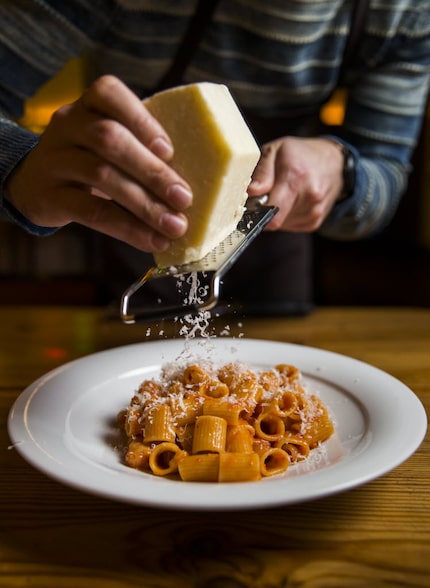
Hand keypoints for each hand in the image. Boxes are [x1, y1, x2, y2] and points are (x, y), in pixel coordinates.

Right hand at [5, 75, 192, 251]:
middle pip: (110, 140)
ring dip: (145, 205)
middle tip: (184, 199)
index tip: (169, 151)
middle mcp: (67, 125)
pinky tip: (150, 240)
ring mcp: (55, 159)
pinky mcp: (51, 196)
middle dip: (152, 171)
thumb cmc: (88, 160)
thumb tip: (191, 181)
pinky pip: (91, 212)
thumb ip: (139, 148)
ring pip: (102, 176)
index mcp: (87, 104)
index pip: (110, 94)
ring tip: (173, 225)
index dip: (142, 121)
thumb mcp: (106, 143)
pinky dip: (126, 228)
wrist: (34, 184)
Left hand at [248, 136, 344, 231]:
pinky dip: (286, 216)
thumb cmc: (299, 153)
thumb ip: (261, 171)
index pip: (271, 214)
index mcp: (296, 177)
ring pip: (280, 225)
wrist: (333, 161)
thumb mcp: (275, 150)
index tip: (251, 202)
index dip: (255, 211)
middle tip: (269, 192)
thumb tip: (252, 192)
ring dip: (276, 213)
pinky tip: (292, 200)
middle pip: (273, 220)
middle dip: (265, 210)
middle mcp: (310, 197)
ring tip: (284, 193)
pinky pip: (290, 226)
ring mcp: (315, 212)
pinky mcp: (315, 223)